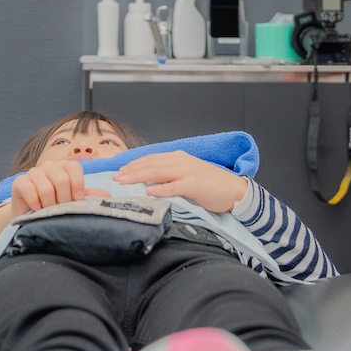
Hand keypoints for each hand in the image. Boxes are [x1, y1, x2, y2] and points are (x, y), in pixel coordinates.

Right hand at [0, 160, 107, 245]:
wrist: (31, 217)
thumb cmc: (56, 208)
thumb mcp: (73, 202)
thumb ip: (89, 196)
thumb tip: (108, 196)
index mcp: (64, 167)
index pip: (74, 167)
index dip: (77, 184)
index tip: (77, 200)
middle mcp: (49, 166)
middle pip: (61, 178)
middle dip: (63, 199)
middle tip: (60, 209)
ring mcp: (33, 172)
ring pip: (46, 186)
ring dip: (49, 204)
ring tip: (48, 211)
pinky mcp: (19, 182)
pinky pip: (29, 188)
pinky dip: (35, 202)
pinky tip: (37, 209)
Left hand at [114, 150, 249, 213]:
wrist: (234, 190)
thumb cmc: (211, 185)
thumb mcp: (188, 174)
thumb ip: (171, 175)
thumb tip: (150, 181)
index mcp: (179, 158)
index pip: (151, 159)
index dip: (134, 164)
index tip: (119, 170)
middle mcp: (181, 161)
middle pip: (150, 164)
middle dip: (131, 170)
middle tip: (115, 177)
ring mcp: (187, 172)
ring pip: (157, 172)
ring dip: (138, 177)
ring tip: (124, 182)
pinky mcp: (194, 185)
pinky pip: (173, 186)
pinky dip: (160, 189)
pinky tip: (149, 192)